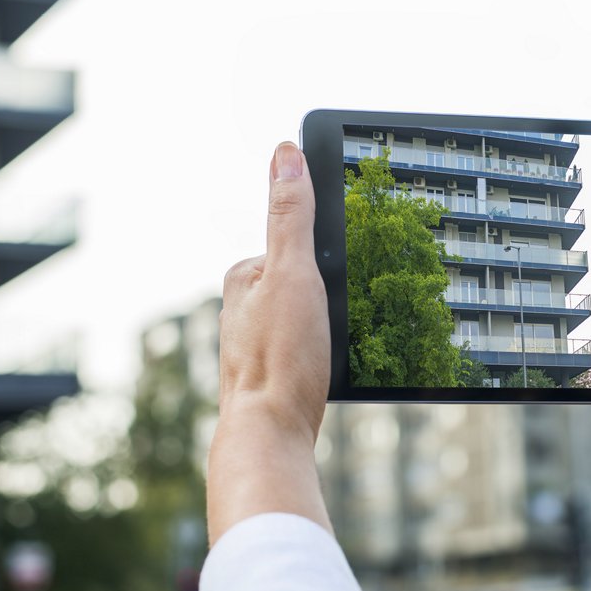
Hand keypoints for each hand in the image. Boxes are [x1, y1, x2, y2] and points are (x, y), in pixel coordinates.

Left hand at [207, 142, 331, 544]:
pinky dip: (329, 354)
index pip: (293, 244)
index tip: (347, 273)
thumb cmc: (280, 358)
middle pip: (305, 282)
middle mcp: (244, 311)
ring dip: (333, 327)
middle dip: (331, 294)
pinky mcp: (276, 377)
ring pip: (311, 318)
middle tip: (345, 315)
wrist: (270, 436)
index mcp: (243, 279)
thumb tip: (285, 154)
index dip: (325, 257)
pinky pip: (312, 350)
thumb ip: (290, 216)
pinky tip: (337, 371)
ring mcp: (258, 346)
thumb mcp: (292, 273)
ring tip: (342, 346)